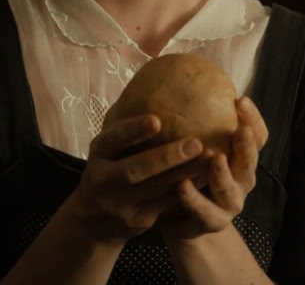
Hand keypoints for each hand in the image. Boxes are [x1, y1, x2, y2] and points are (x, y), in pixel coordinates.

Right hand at [70, 114, 210, 241]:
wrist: (93, 221)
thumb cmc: (109, 169)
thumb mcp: (107, 149)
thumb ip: (126, 126)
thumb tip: (153, 83)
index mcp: (97, 154)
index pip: (113, 140)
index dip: (133, 131)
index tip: (157, 119)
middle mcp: (104, 180)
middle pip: (135, 170)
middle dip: (166, 157)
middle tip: (196, 143)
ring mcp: (120, 204)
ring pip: (156, 189)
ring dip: (185, 174)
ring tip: (211, 158)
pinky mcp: (137, 220)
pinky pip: (166, 204)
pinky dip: (188, 189)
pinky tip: (208, 176)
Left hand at [158, 97, 269, 239]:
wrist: (178, 218)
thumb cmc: (189, 172)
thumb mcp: (196, 146)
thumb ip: (196, 121)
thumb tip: (179, 78)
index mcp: (242, 158)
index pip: (257, 135)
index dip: (253, 118)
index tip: (240, 99)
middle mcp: (241, 180)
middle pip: (250, 161)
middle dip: (246, 144)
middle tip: (240, 128)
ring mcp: (228, 204)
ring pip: (230, 189)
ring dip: (222, 173)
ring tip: (214, 158)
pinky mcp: (210, 222)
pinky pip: (203, 211)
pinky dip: (193, 199)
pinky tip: (180, 185)